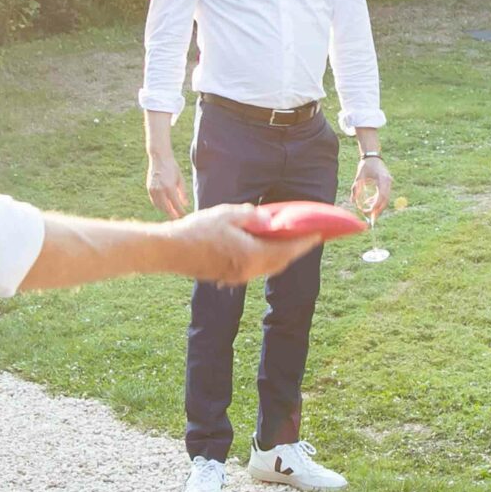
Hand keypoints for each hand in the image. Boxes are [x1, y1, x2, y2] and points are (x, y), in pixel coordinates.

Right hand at [145, 149, 189, 218]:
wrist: (159, 158)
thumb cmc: (172, 167)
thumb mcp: (180, 179)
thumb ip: (183, 193)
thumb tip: (185, 204)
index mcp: (170, 188)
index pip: (176, 205)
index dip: (180, 212)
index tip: (184, 216)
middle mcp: (160, 190)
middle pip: (166, 208)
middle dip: (173, 214)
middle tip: (178, 219)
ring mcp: (153, 190)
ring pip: (159, 206)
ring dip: (166, 211)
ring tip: (172, 213)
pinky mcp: (149, 189)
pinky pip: (154, 201)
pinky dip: (159, 205)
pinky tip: (165, 206)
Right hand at [167, 202, 316, 284]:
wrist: (170, 251)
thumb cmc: (197, 230)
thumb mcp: (226, 214)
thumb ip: (252, 216)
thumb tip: (270, 221)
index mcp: (252, 255)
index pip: (287, 250)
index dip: (305, 243)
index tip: (319, 235)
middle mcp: (248, 270)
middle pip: (280, 262)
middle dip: (295, 251)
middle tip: (306, 238)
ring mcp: (237, 276)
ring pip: (267, 267)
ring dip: (279, 256)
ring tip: (286, 241)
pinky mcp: (227, 276)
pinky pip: (254, 269)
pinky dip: (264, 259)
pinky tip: (261, 247)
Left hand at [351, 154, 393, 220]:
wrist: (372, 156)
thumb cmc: (365, 165)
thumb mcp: (359, 176)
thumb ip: (356, 188)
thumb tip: (352, 201)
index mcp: (382, 179)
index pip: (381, 196)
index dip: (376, 205)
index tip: (369, 212)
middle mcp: (388, 182)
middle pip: (385, 200)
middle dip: (378, 210)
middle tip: (371, 219)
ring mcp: (389, 182)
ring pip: (385, 199)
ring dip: (378, 206)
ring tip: (367, 210)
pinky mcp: (388, 183)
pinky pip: (384, 195)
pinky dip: (377, 200)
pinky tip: (369, 202)